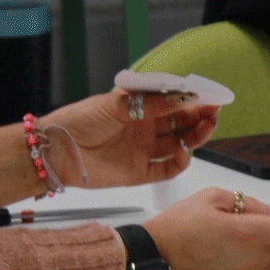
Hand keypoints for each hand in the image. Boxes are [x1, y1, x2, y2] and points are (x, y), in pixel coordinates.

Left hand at [42, 91, 218, 187]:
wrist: (56, 151)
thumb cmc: (79, 121)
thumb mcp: (117, 104)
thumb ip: (151, 103)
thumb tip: (182, 96)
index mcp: (140, 109)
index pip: (173, 104)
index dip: (193, 101)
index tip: (211, 96)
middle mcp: (145, 130)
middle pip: (181, 125)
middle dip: (199, 118)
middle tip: (213, 114)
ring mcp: (144, 152)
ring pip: (178, 145)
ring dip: (194, 138)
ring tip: (205, 129)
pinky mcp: (139, 173)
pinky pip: (166, 170)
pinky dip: (179, 163)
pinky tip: (183, 154)